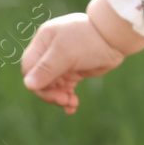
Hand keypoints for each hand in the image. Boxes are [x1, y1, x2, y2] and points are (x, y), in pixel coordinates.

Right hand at [21, 0, 143, 113]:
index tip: (53, 93)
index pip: (29, 68)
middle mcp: (50, 51)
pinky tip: (72, 106)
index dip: (38, 84)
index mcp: (43, 41)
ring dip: (60, 97)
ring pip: (52, 86)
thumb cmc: (89, 40)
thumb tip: (28, 85)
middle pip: (40, 79)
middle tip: (65, 100)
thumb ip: (46, 69)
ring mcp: (62, 61)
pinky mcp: (74, 70)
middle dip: (51, 93)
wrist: (115, 38)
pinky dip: (67, 97)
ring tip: (72, 103)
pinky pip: (64, 88)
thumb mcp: (65, 53)